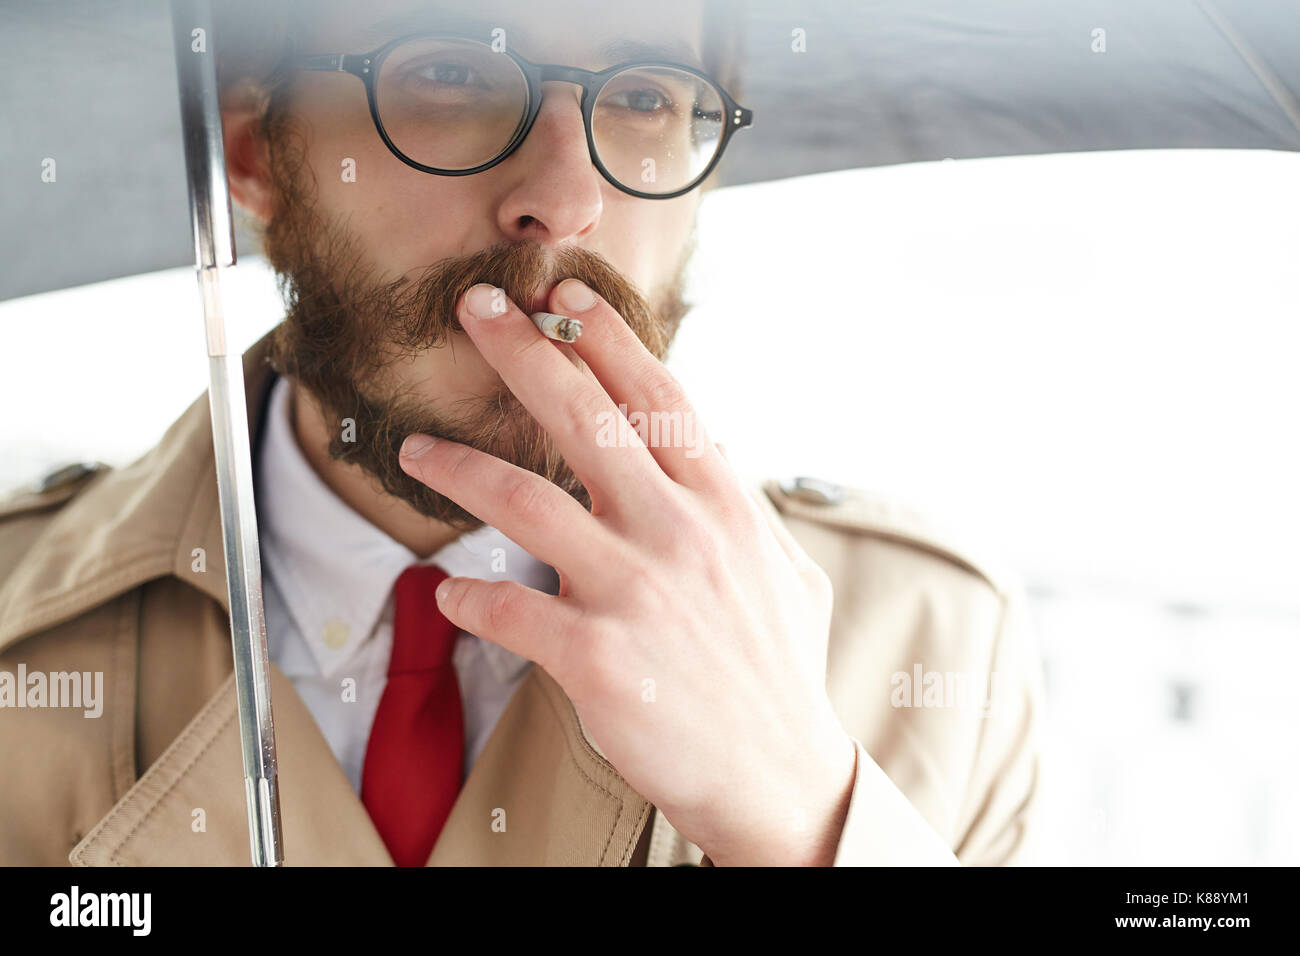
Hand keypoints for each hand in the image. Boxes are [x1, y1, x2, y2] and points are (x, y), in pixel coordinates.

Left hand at [398, 279, 855, 865]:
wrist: (779, 776)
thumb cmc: (778, 673)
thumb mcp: (786, 573)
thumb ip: (741, 512)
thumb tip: (717, 459)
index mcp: (722, 505)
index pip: (658, 398)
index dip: (606, 339)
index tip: (563, 297)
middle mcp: (678, 533)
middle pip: (587, 419)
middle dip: (524, 353)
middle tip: (474, 308)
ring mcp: (636, 592)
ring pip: (526, 502)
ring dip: (461, 468)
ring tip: (416, 450)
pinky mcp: (597, 657)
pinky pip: (509, 609)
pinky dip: (469, 600)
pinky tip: (448, 596)